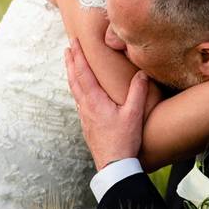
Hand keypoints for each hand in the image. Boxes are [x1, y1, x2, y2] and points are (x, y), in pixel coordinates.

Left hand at [65, 38, 148, 170]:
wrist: (113, 165)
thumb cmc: (124, 140)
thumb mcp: (134, 114)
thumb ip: (137, 91)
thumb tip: (141, 73)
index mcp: (95, 101)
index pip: (83, 73)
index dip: (78, 57)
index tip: (74, 43)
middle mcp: (85, 107)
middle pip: (74, 80)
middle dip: (71, 62)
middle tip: (68, 48)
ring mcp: (84, 116)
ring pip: (74, 90)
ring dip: (71, 75)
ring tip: (70, 64)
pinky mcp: (87, 124)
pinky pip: (78, 101)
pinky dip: (76, 89)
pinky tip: (80, 91)